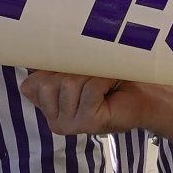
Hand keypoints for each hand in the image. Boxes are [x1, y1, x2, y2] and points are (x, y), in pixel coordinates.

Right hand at [20, 71, 147, 134]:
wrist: (141, 98)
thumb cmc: (108, 83)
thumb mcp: (74, 73)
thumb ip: (53, 68)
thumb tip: (37, 46)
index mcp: (48, 110)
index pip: (31, 85)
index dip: (53, 68)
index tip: (75, 70)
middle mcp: (55, 122)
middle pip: (49, 83)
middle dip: (73, 70)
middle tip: (92, 73)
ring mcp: (70, 125)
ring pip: (69, 84)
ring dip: (90, 74)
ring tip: (103, 77)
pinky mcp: (89, 123)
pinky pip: (89, 90)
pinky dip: (103, 80)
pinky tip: (111, 81)